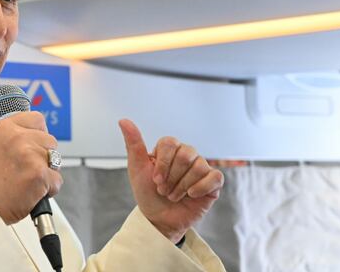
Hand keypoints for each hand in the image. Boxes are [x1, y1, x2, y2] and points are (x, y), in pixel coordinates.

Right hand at [0, 111, 61, 223]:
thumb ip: (15, 139)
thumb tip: (36, 137)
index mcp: (4, 128)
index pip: (36, 119)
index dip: (39, 134)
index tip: (35, 145)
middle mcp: (17, 137)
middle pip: (49, 140)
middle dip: (43, 156)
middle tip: (27, 170)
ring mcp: (29, 154)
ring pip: (55, 160)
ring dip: (47, 172)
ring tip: (27, 182)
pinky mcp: (39, 173)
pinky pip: (57, 180)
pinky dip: (49, 190)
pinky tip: (31, 192)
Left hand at [119, 119, 223, 242]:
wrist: (159, 219)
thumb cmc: (147, 193)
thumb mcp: (137, 169)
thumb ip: (133, 144)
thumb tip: (123, 120)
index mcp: (169, 148)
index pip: (170, 143)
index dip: (162, 163)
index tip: (155, 180)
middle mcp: (187, 154)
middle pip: (185, 155)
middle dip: (171, 178)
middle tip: (164, 190)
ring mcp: (201, 167)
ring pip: (199, 167)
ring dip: (182, 187)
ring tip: (174, 196)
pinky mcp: (213, 182)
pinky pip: (215, 177)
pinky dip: (201, 188)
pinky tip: (191, 195)